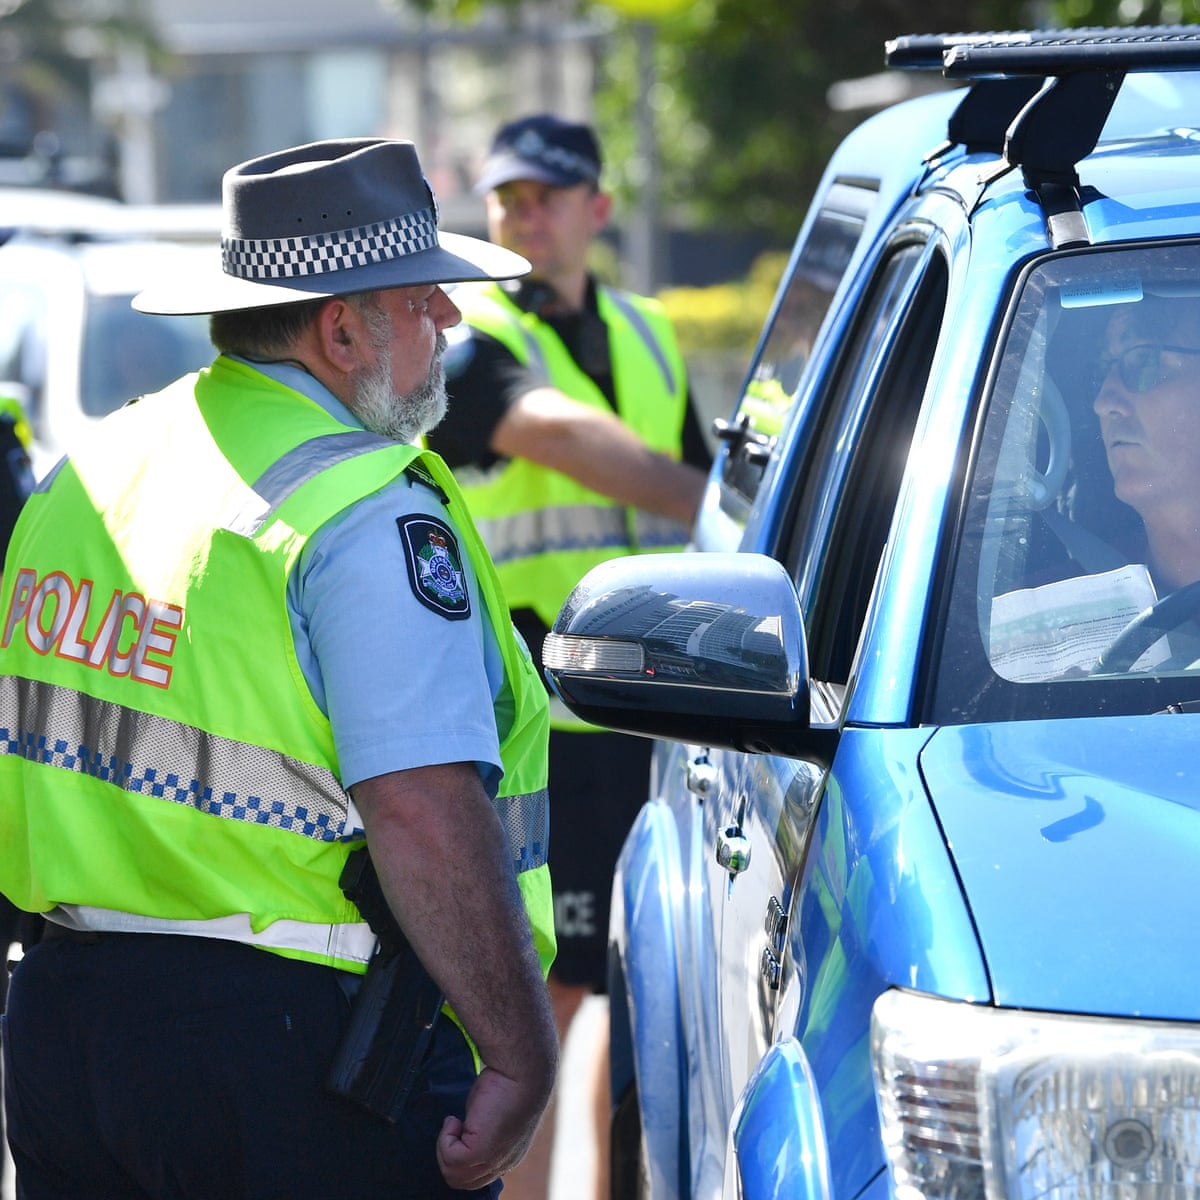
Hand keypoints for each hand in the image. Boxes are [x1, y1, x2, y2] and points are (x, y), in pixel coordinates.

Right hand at [436, 1063, 552, 1189]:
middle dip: (448, 1155)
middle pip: (461, 1181)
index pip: (475, 1180)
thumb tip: (461, 1135)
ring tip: (455, 1123)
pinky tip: (456, 1120)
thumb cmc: (505, 1083)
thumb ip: (480, 1133)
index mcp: (507, 1159)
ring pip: (453, 1175)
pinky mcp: (481, 1150)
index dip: (459, 1159)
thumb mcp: (490, 1116)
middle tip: (454, 1127)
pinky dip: (445, 1138)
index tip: (458, 1133)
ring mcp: (492, 1160)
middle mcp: (502, 1165)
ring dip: (445, 1147)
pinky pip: (450, 1158)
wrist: (521, 1072)